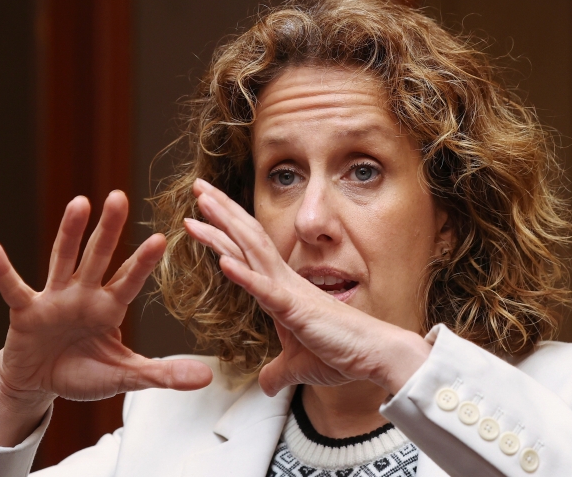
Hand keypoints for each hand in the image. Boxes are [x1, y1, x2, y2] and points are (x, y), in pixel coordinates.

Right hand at [0, 191, 211, 405]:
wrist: (41, 382)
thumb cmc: (84, 371)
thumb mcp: (125, 375)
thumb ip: (162, 373)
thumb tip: (206, 377)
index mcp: (110, 308)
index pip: (129, 280)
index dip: (143, 262)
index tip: (161, 238)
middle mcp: (84, 295)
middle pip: (98, 257)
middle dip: (109, 229)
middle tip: (120, 197)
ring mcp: (54, 300)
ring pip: (63, 260)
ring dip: (69, 233)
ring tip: (79, 203)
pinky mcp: (25, 311)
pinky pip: (13, 288)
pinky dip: (2, 270)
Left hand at [186, 179, 429, 396]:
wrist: (373, 355)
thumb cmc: (340, 352)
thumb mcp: (297, 366)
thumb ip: (277, 372)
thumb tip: (265, 385)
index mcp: (281, 289)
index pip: (247, 251)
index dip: (224, 229)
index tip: (203, 213)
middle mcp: (284, 282)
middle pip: (247, 238)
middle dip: (220, 211)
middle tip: (198, 187)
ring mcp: (289, 292)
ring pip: (252, 252)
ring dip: (225, 227)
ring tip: (202, 202)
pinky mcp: (297, 311)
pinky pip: (266, 291)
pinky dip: (244, 275)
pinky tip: (222, 262)